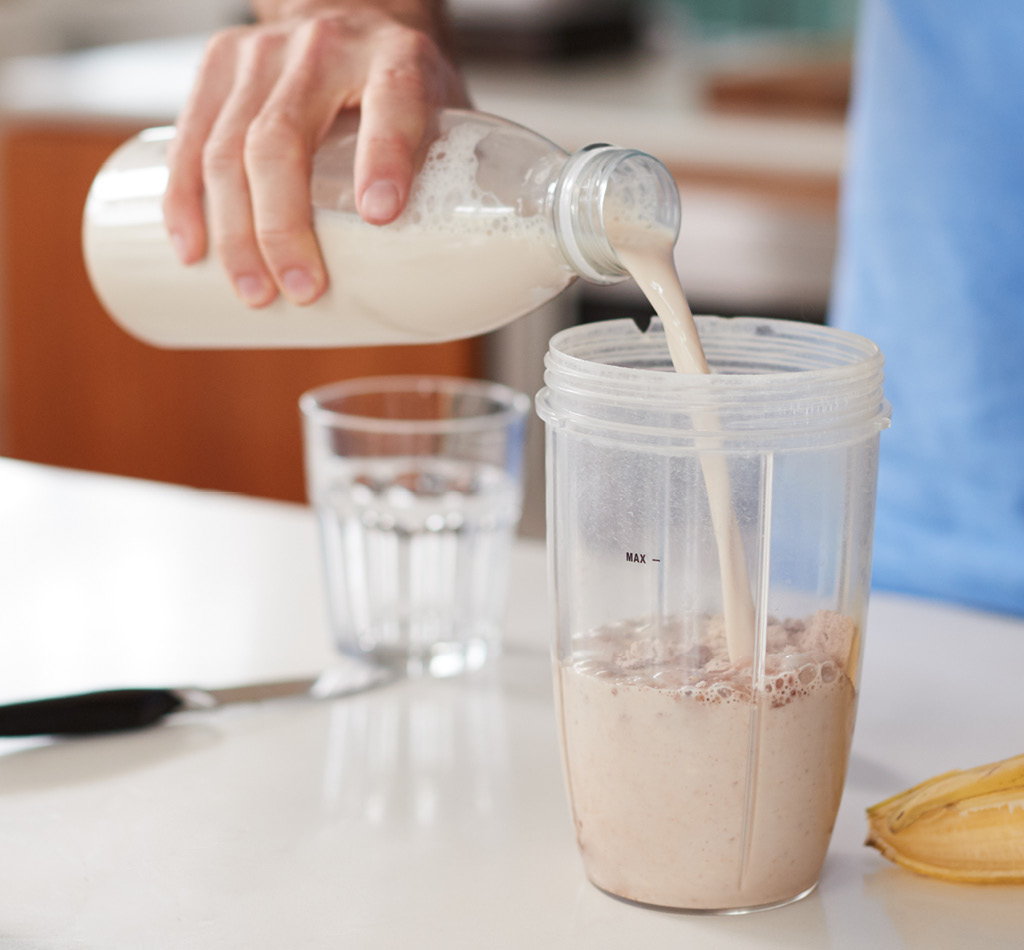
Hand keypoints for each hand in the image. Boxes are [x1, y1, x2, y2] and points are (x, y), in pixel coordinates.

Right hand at [162, 1, 467, 307]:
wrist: (353, 15)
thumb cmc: (403, 88)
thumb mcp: (444, 115)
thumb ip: (448, 179)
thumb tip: (453, 284)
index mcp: (397, 58)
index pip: (392, 100)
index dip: (385, 155)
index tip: (382, 214)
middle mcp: (326, 46)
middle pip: (282, 139)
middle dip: (284, 226)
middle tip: (301, 290)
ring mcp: (263, 53)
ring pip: (228, 147)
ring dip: (234, 231)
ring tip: (254, 291)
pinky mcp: (218, 62)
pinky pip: (189, 137)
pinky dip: (185, 200)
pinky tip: (191, 249)